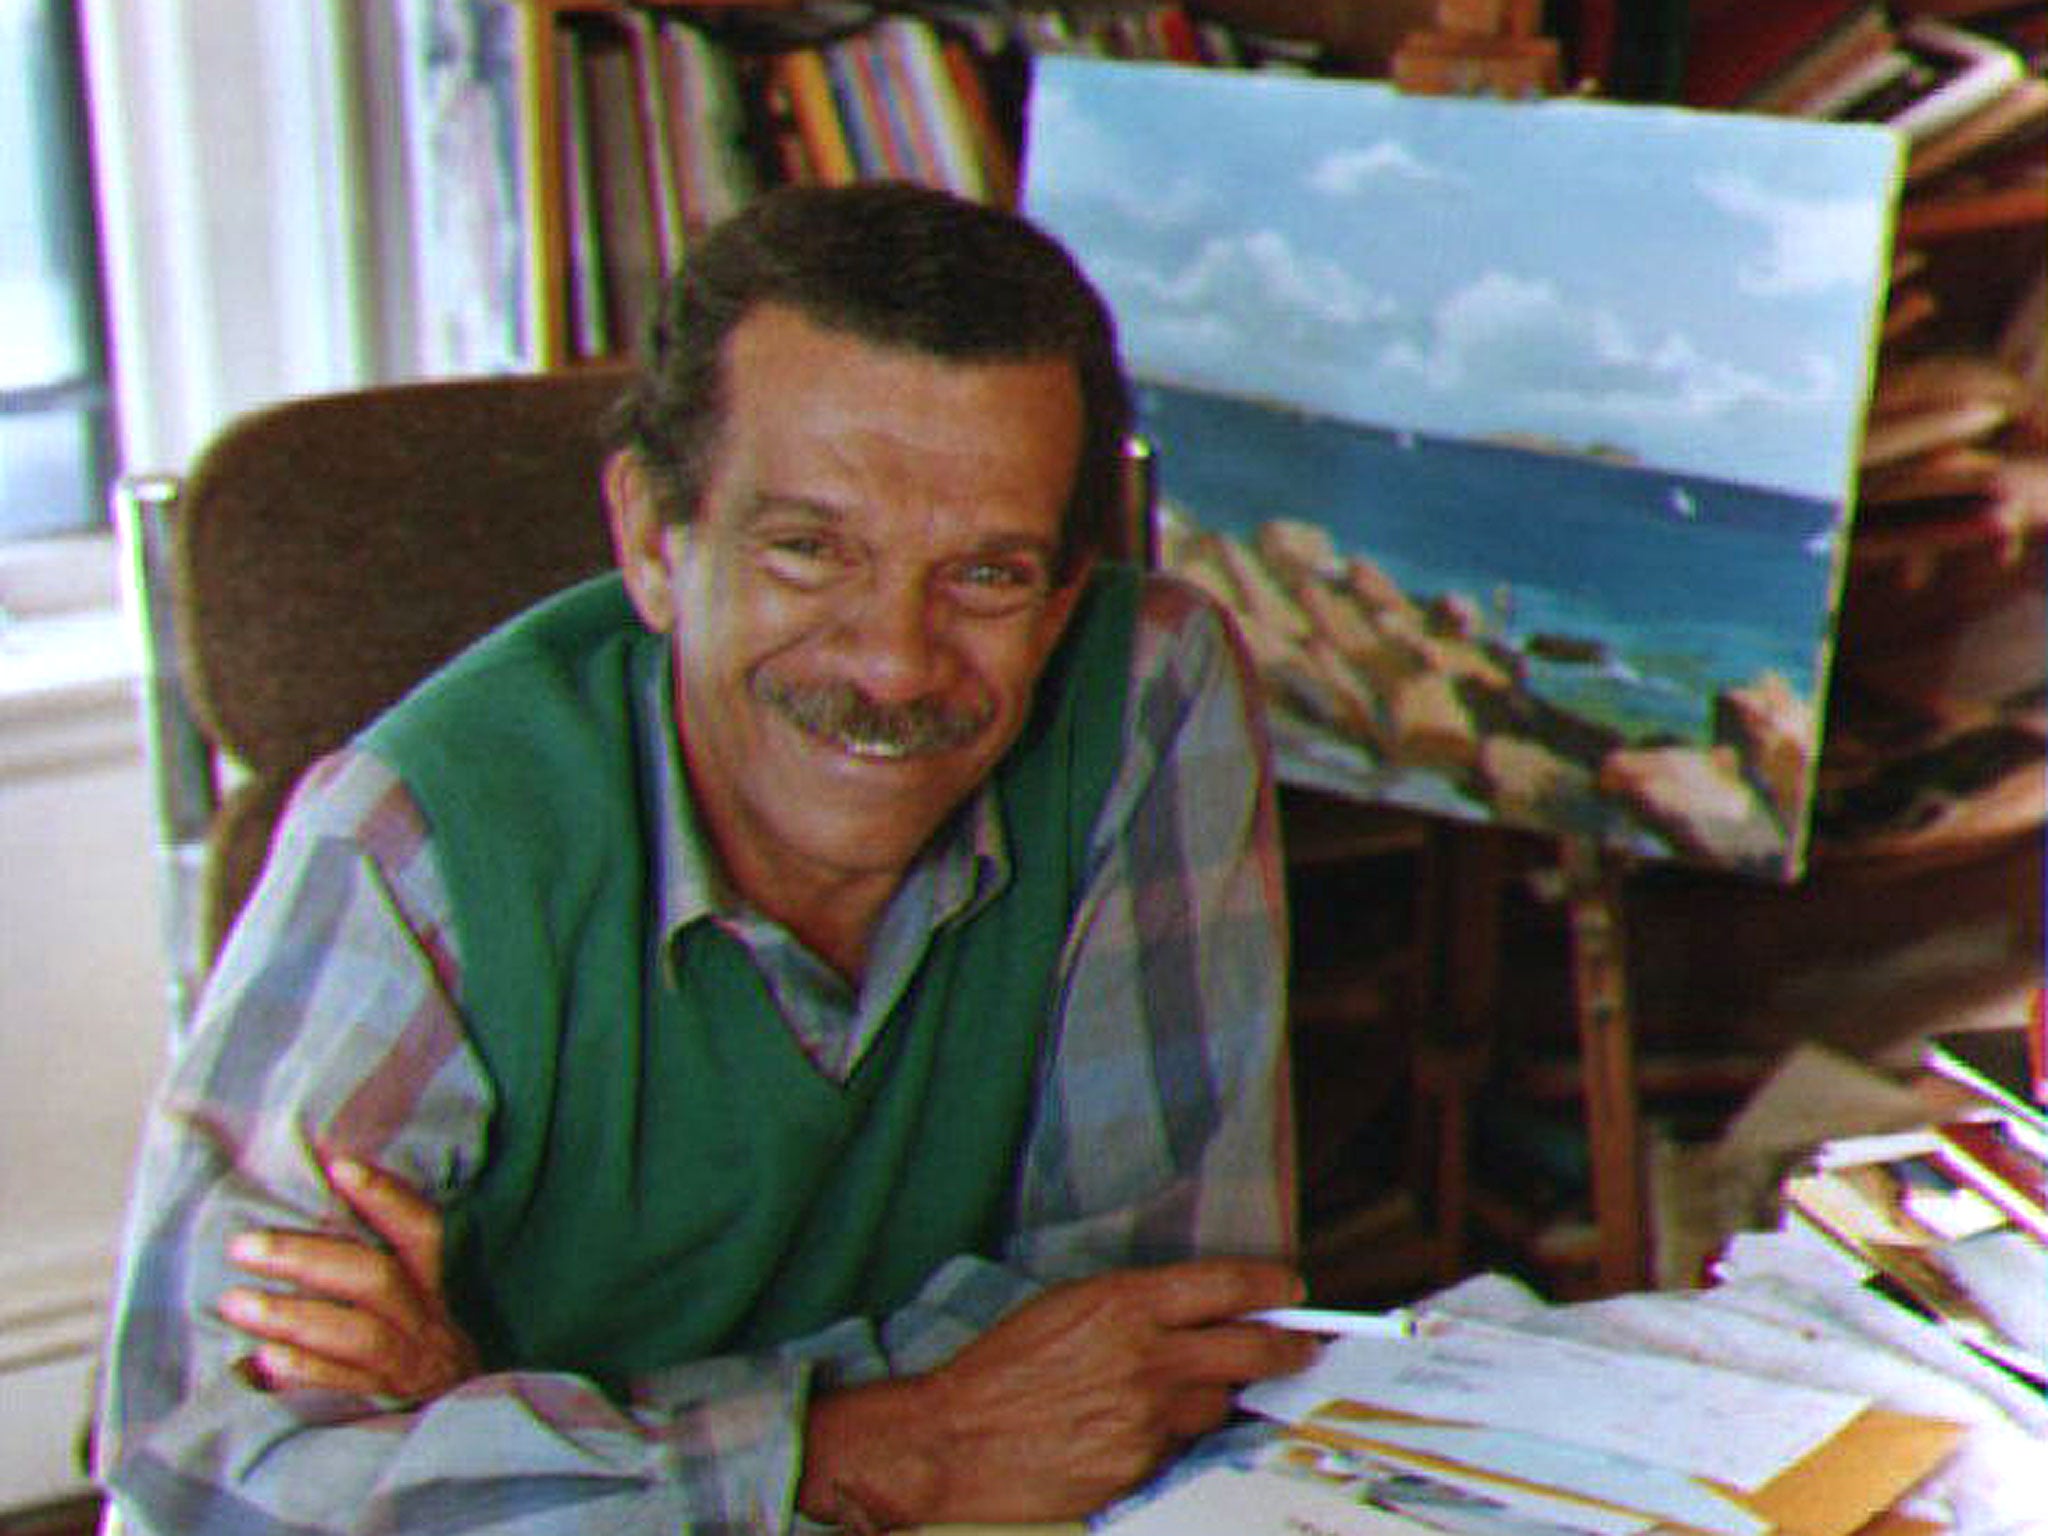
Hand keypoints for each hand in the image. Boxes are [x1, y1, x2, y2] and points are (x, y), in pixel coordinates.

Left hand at [217, 1155, 477, 1402]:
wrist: (469, 1418)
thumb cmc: (428, 1333)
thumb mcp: (426, 1289)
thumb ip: (389, 1247)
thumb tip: (327, 1186)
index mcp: (440, 1280)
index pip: (421, 1230)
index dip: (386, 1197)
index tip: (340, 1166)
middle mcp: (428, 1319)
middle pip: (375, 1280)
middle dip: (307, 1259)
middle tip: (242, 1246)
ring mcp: (408, 1363)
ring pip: (357, 1335)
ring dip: (293, 1317)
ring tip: (234, 1301)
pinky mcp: (387, 1403)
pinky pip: (343, 1387)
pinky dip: (303, 1371)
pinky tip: (261, 1358)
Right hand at [799, 1258, 1317, 1527]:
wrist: (955, 1437)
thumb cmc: (1002, 1365)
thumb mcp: (1069, 1305)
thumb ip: (1136, 1307)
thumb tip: (1195, 1313)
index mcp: (1125, 1304)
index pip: (1226, 1287)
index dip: (1269, 1288)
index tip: (1289, 1291)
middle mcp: (1148, 1359)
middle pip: (1250, 1351)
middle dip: (1287, 1349)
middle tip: (1303, 1347)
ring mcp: (1148, 1419)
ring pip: (1216, 1404)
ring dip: (1215, 1395)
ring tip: (1193, 1390)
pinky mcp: (1140, 1468)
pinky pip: (1180, 1447)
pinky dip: (1172, 1435)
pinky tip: (1141, 1428)